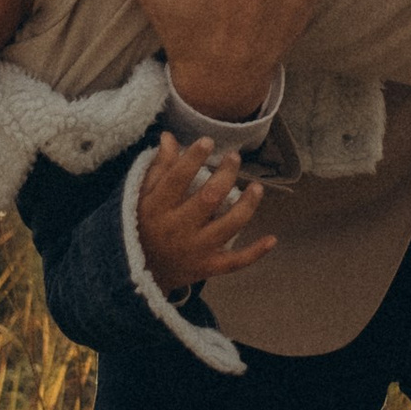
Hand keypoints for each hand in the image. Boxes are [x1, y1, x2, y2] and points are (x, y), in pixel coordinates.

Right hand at [136, 131, 277, 292]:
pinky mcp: (208, 267)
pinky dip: (255, 252)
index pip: (177, 179)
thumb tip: (168, 136)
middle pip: (209, 198)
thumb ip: (158, 168)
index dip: (193, 158)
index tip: (208, 141)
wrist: (138, 273)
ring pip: (228, 226)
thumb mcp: (141, 196)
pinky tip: (272, 238)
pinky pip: (235, 262)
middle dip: (226, 174)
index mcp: (157, 209)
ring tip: (257, 186)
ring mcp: (195, 251)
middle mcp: (177, 230)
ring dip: (247, 205)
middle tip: (235, 157)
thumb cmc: (142, 226)